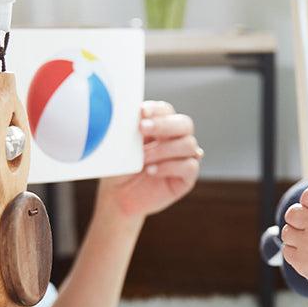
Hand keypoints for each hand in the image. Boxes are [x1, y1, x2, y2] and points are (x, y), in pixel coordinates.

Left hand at [96, 101, 202, 218]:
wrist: (118, 197)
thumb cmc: (120, 168)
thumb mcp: (120, 146)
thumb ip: (128, 128)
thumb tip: (129, 112)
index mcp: (160, 127)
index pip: (166, 110)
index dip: (156, 109)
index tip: (141, 112)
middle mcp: (175, 140)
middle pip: (185, 124)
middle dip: (164, 124)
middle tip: (142, 128)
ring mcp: (183, 158)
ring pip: (188, 144)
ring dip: (163, 149)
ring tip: (143, 159)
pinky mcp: (186, 178)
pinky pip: (189, 166)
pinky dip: (170, 166)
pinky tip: (151, 171)